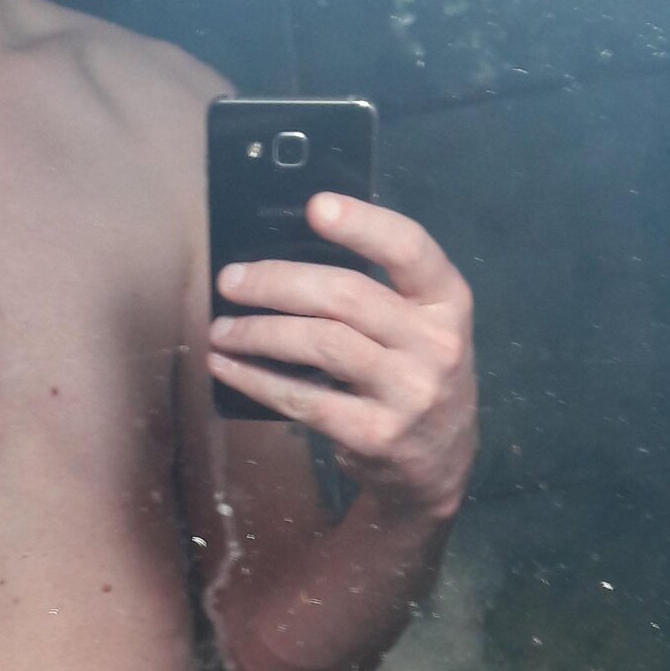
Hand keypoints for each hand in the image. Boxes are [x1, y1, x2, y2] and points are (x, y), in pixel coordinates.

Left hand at [209, 193, 477, 519]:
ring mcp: (408, 392)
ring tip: (221, 329)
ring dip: (259, 332)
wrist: (439, 464)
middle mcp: (436, 344)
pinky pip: (303, 399)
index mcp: (447, 302)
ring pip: (321, 343)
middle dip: (277, 283)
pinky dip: (256, 380)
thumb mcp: (418, 329)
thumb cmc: (412, 378)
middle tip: (230, 280)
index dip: (362, 224)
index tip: (314, 207)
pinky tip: (227, 368)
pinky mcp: (375, 434)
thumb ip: (376, 295)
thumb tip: (284, 262)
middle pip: (346, 296)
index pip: (410, 249)